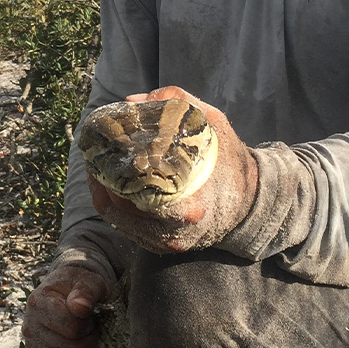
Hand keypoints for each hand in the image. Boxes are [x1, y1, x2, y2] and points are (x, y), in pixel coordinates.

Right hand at [22, 263, 109, 347]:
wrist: (68, 290)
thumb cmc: (79, 286)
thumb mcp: (88, 280)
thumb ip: (86, 291)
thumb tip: (80, 308)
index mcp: (38, 303)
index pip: (72, 326)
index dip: (88, 322)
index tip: (88, 314)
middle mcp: (29, 327)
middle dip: (89, 339)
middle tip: (88, 326)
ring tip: (80, 338)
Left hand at [88, 85, 257, 254]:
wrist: (254, 203)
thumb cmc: (232, 162)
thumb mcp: (213, 124)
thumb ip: (176, 103)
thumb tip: (132, 101)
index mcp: (187, 208)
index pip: (133, 195)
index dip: (109, 173)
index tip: (103, 151)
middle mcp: (173, 233)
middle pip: (119, 207)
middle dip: (102, 180)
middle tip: (94, 154)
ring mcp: (165, 243)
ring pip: (119, 219)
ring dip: (104, 192)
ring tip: (97, 165)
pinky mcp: (162, 246)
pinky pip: (128, 226)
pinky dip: (115, 205)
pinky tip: (110, 184)